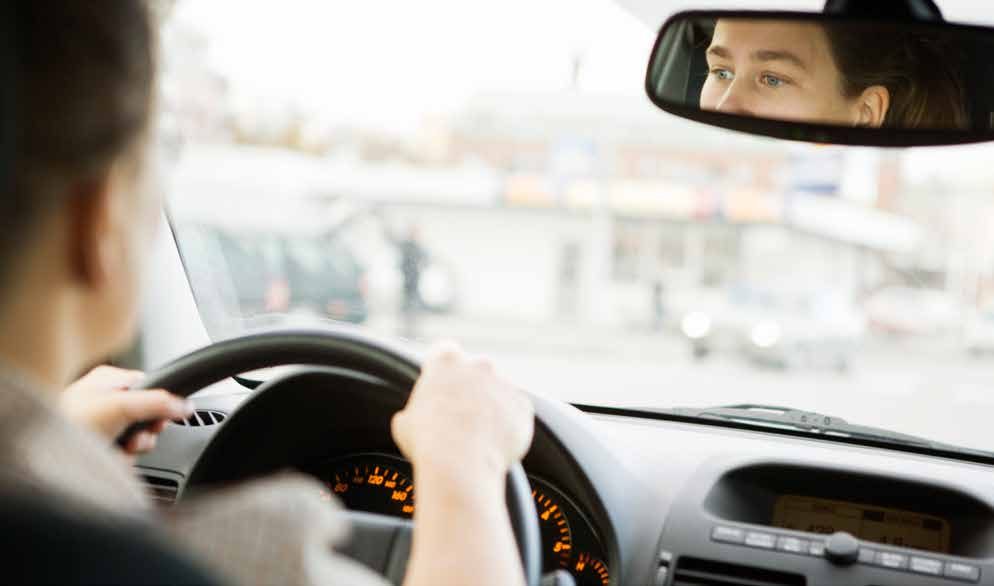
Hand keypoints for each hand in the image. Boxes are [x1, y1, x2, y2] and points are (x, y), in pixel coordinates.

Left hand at [60, 365, 193, 454]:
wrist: (45, 456)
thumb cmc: (68, 422)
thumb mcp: (122, 405)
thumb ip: (159, 403)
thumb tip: (186, 406)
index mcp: (108, 380)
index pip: (151, 386)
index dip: (160, 404)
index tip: (162, 417)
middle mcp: (104, 400)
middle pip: (147, 416)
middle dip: (146, 432)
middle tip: (136, 437)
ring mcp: (101, 426)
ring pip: (137, 438)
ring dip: (134, 449)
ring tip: (121, 450)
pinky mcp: (98, 448)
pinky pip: (124, 454)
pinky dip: (122, 460)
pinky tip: (111, 459)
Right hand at [393, 344, 532, 585]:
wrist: (460, 464)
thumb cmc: (427, 447)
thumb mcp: (406, 426)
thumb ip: (413, 414)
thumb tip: (409, 423)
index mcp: (444, 362)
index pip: (445, 353)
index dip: (445, 372)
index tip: (447, 387)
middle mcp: (477, 366)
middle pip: (477, 372)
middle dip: (474, 392)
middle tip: (465, 420)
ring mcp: (503, 384)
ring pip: (499, 394)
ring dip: (493, 411)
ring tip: (484, 440)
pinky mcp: (524, 406)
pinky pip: (518, 414)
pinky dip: (511, 428)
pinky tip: (500, 449)